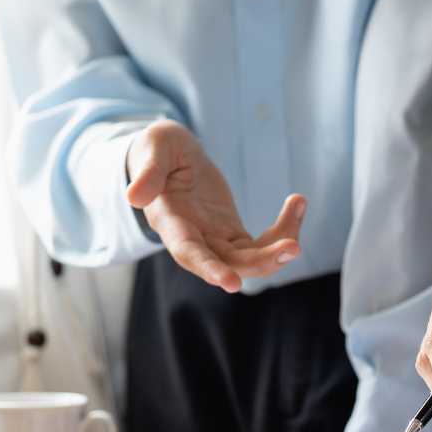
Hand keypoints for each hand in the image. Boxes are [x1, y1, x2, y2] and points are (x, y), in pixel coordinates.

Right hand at [126, 120, 305, 291]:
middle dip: (260, 262)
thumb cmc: (158, 149)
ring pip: (248, 260)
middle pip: (227, 264)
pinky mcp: (231, 234)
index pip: (188, 251)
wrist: (168, 158)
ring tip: (298, 208)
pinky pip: (260, 244)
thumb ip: (148, 171)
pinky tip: (297, 203)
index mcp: (170, 221)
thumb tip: (134, 196)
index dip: (209, 268)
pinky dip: (282, 230)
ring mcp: (213, 240)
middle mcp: (193, 239)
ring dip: (277, 249)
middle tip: (293, 248)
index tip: (232, 283)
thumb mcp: (153, 148)